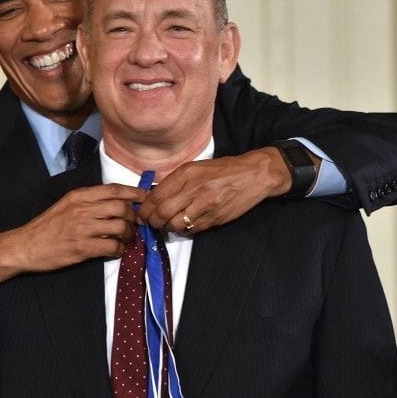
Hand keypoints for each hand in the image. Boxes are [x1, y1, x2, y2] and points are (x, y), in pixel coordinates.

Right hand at [0, 184, 147, 293]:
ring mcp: (82, 228)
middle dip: (133, 216)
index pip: (114, 189)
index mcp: (79, 196)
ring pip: (120, 226)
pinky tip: (116, 251)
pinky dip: (119, 250)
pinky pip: (111, 247)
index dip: (134, 192)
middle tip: (134, 224)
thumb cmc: (47, 226)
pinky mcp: (82, 248)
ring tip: (125, 239)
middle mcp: (82, 209)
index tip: (145, 196)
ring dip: (128, 234)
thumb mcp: (66, 205)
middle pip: (121, 207)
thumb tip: (116, 203)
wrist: (25, 246)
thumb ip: (89, 202)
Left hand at [137, 148, 291, 233]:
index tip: (142, 213)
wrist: (254, 175)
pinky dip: (184, 230)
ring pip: (175, 224)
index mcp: (187, 173)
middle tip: (150, 223)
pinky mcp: (215, 217)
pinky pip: (192, 229)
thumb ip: (177, 181)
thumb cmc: (224, 170)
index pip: (157, 195)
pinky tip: (184, 224)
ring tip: (167, 224)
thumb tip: (155, 196)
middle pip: (162, 212)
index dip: (145, 208)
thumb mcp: (197, 167)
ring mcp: (206, 205)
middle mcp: (194, 188)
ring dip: (167, 227)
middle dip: (152, 221)